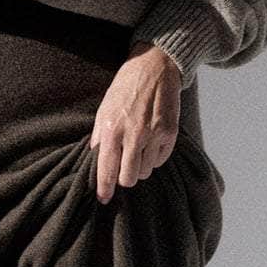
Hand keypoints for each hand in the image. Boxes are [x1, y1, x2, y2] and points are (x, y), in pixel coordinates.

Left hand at [90, 40, 183, 201]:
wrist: (154, 67)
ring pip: (146, 171)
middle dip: (125, 177)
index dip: (104, 188)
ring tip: (138, 149)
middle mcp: (133, 134)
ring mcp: (153, 134)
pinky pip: (161, 160)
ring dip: (140, 166)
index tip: (103, 199)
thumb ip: (100, 136)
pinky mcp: (170, 133)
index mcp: (112, 129)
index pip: (107, 169)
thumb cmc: (126, 87)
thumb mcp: (104, 108)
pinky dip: (154, 157)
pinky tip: (151, 143)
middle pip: (129, 178)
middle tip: (124, 169)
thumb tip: (96, 159)